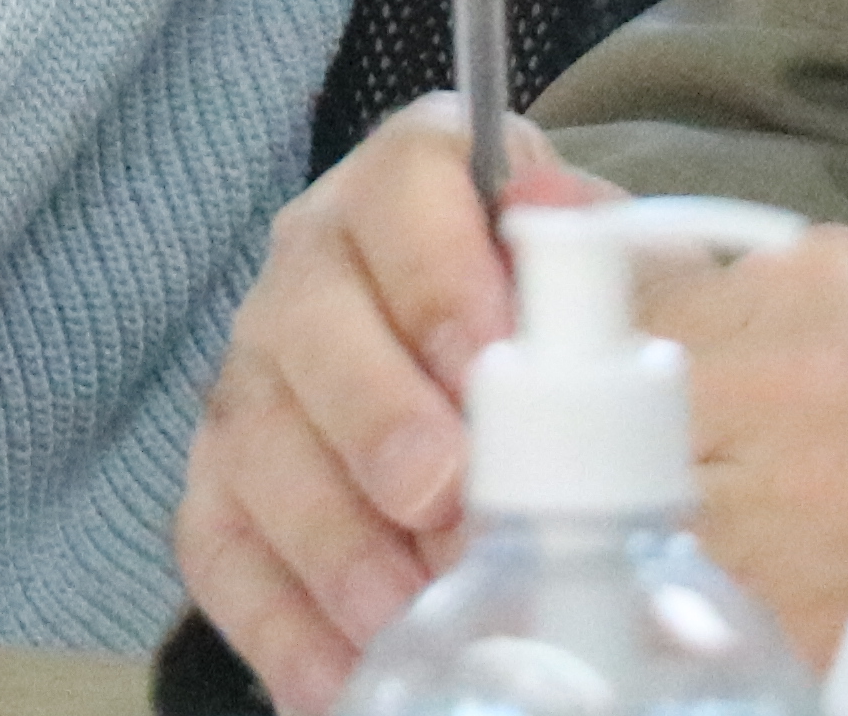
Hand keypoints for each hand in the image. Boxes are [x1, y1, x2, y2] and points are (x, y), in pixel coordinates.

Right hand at [176, 99, 618, 709]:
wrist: (531, 395)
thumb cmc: (581, 334)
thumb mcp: (626, 289)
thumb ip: (607, 271)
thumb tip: (569, 236)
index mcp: (417, 184)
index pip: (405, 181)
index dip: (437, 266)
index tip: (487, 356)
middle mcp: (319, 263)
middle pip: (311, 313)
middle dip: (375, 412)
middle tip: (441, 495)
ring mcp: (262, 374)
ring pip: (258, 437)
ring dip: (331, 536)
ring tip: (403, 613)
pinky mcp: (226, 483)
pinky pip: (221, 547)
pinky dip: (278, 625)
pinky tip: (338, 681)